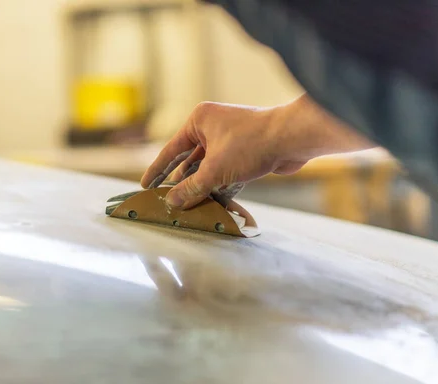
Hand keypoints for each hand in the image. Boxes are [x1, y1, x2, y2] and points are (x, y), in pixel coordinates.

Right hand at [141, 97, 373, 208]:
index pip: (171, 150)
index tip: (145, 186)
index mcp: (199, 121)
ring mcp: (229, 141)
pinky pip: (226, 173)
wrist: (291, 139)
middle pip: (190, 162)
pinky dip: (221, 188)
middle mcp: (212, 128)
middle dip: (182, 184)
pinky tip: (214, 206)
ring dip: (202, 189)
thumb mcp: (215, 170)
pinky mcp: (244, 154)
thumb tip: (172, 203)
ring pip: (209, 170)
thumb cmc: (251, 144)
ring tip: (188, 209)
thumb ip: (191, 188)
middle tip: (168, 203)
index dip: (157, 170)